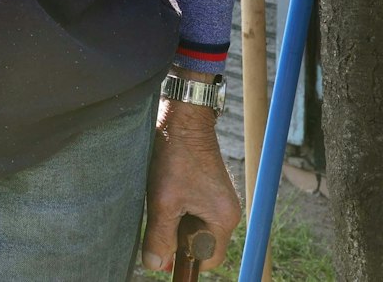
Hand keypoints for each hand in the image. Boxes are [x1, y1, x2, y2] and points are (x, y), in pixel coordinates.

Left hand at [140, 99, 240, 273]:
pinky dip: (176, 207)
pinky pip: (192, 210)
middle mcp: (227, 212)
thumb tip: (155, 266)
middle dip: (177, 238)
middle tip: (157, 220)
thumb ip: (159, 235)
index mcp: (224, 219)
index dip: (184, 260)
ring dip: (174, 220)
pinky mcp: (207, 188)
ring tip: (161, 201)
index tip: (161, 255)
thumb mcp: (163, 200)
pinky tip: (164, 191)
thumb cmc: (176, 156)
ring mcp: (218, 199)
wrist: (182, 117)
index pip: (208, 257)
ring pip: (193, 225)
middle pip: (200, 242)